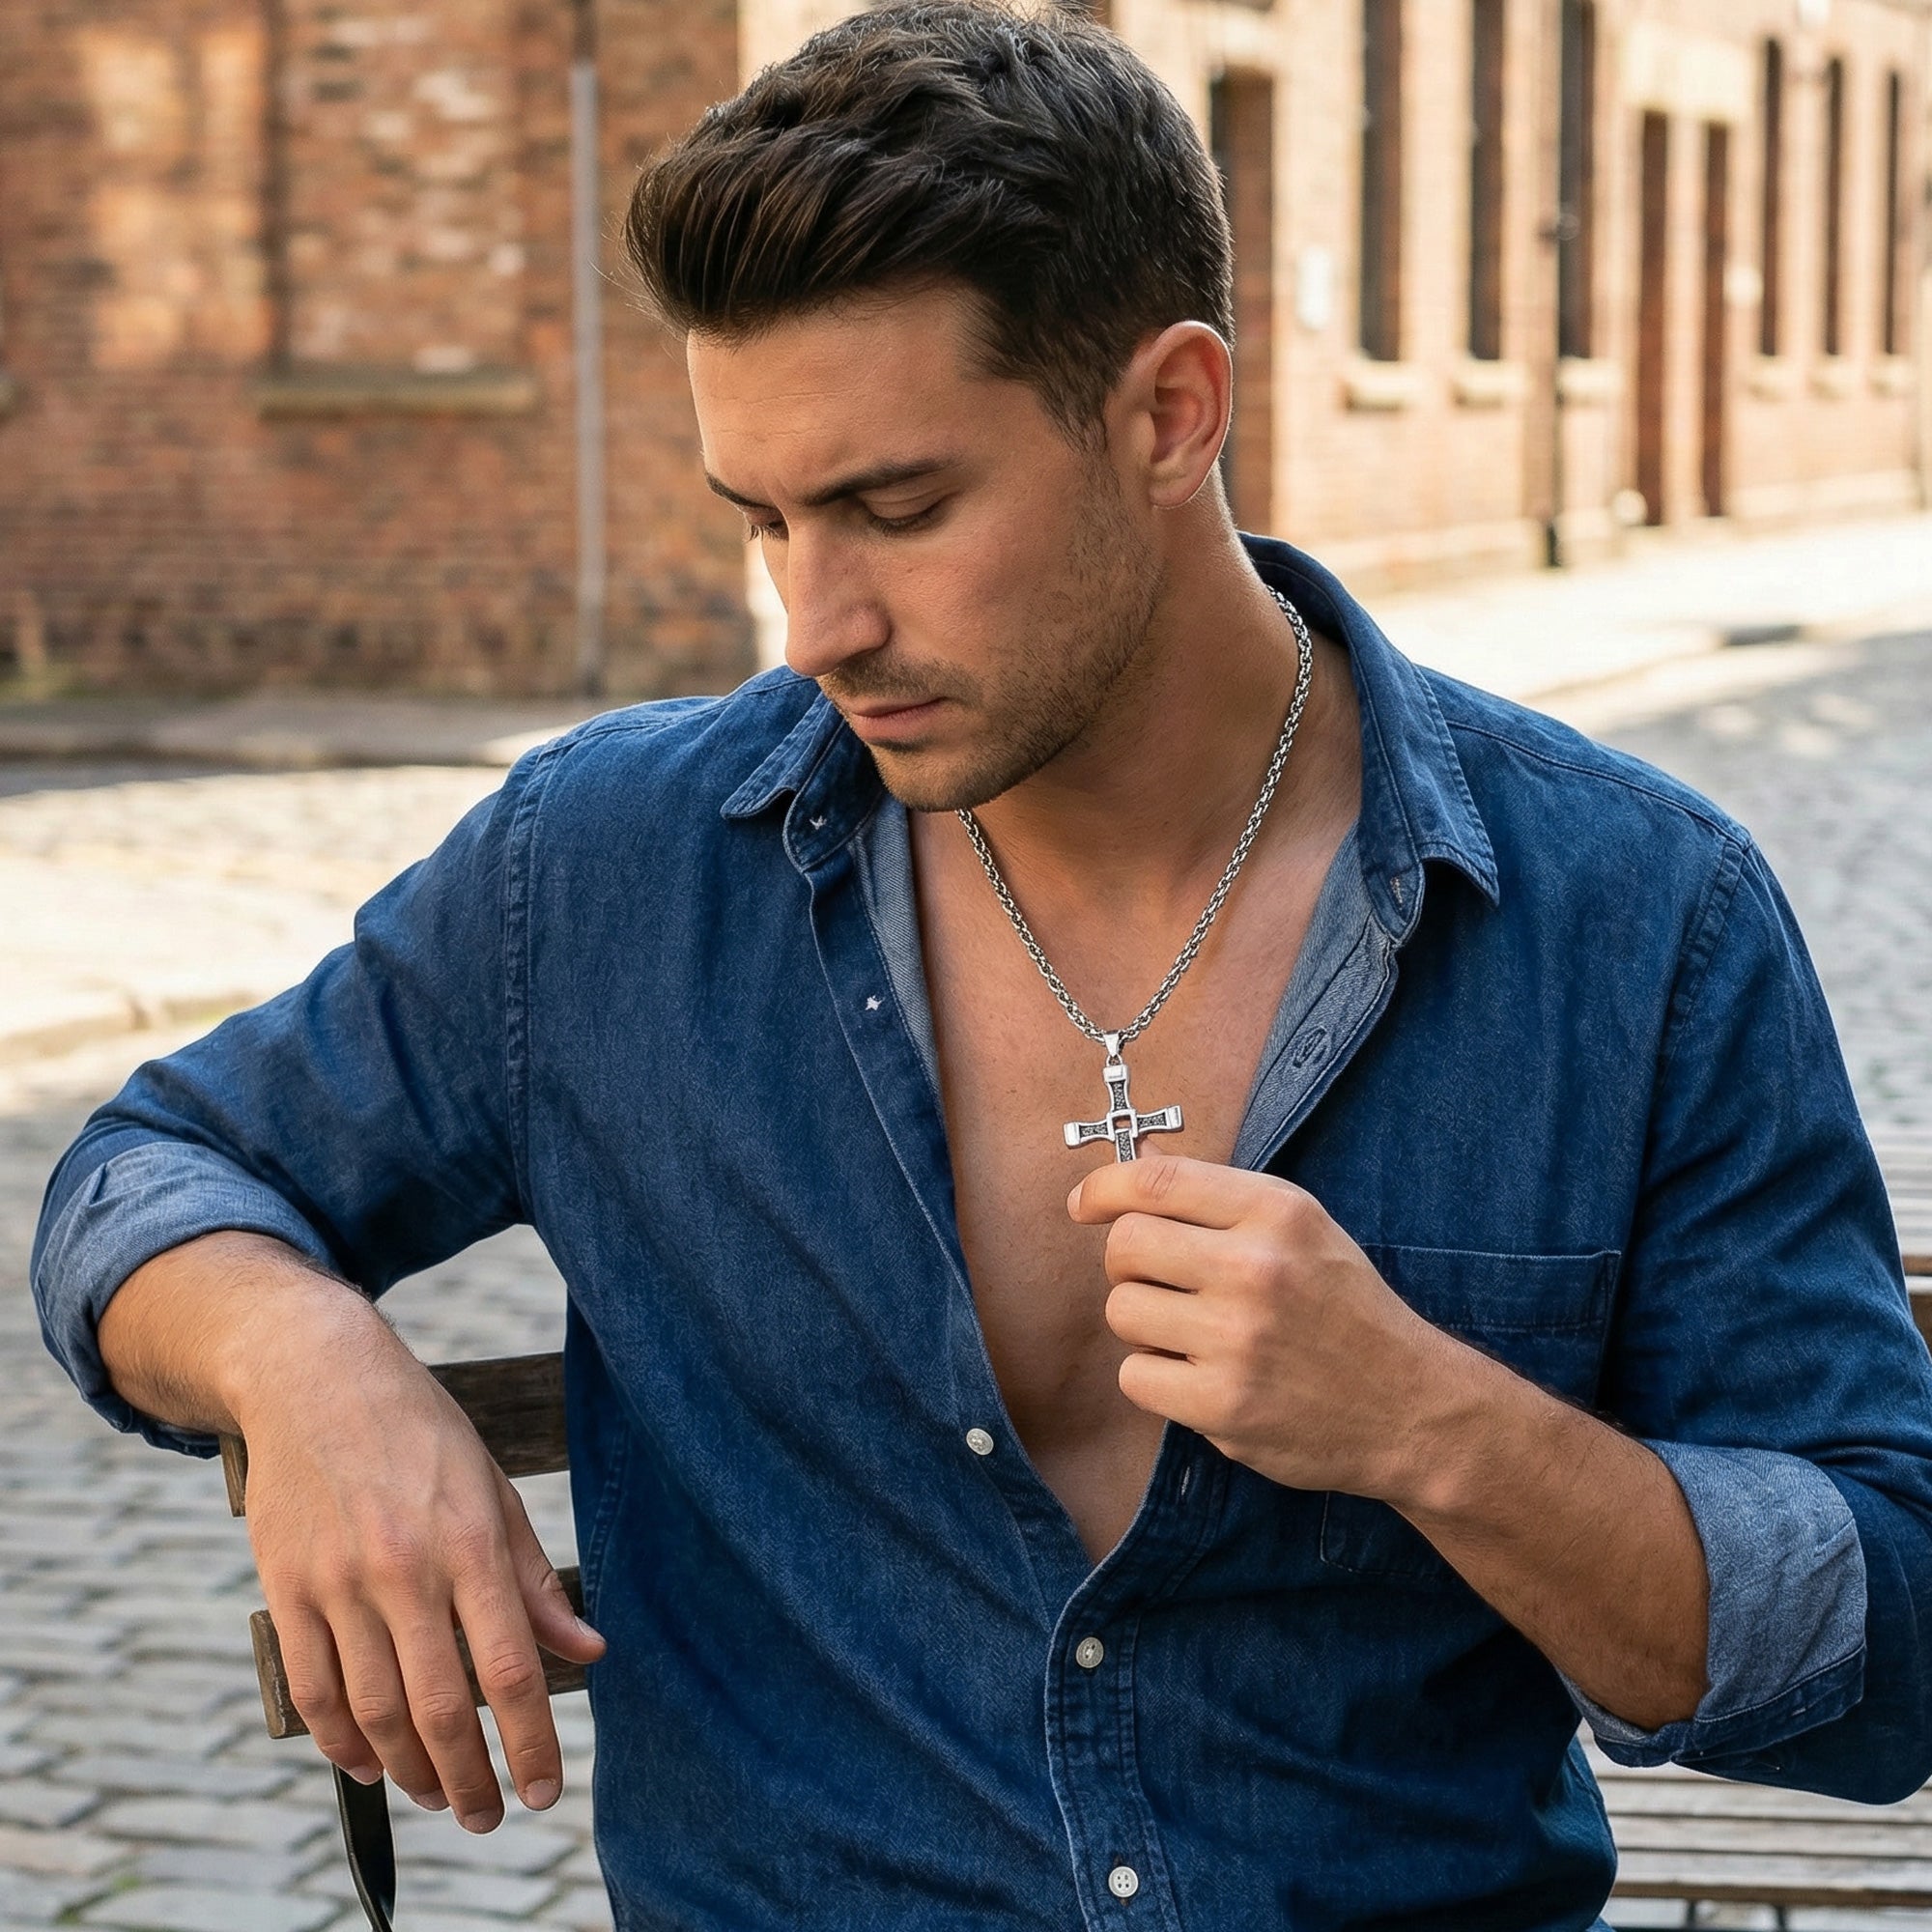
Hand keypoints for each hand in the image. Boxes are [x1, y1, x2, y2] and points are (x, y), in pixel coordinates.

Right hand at [225, 1286, 604, 1831]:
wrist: (317, 1377)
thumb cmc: (422, 1435)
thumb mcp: (493, 1493)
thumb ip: (535, 1583)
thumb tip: (590, 1652)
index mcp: (469, 1544)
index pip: (510, 1668)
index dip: (532, 1743)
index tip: (547, 1793)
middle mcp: (404, 1569)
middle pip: (438, 1707)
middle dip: (470, 1780)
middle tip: (491, 1817)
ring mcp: (337, 1583)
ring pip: (373, 1711)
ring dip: (409, 1771)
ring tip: (438, 1795)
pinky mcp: (284, 1588)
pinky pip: (312, 1689)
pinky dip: (340, 1742)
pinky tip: (369, 1764)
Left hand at [1069, 1154, 1464, 1504]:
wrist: (1410, 1407)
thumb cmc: (1344, 1308)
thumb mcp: (1301, 1228)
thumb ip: (1219, 1196)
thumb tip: (1139, 1159)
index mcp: (1276, 1212)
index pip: (1156, 1181)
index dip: (1103, 1188)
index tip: (1084, 1204)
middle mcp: (1256, 1268)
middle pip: (1125, 1245)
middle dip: (1129, 1263)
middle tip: (1162, 1282)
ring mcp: (1238, 1340)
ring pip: (1123, 1312)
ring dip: (1144, 1324)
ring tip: (1193, 1333)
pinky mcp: (1223, 1405)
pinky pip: (1135, 1376)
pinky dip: (1157, 1378)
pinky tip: (1200, 1375)